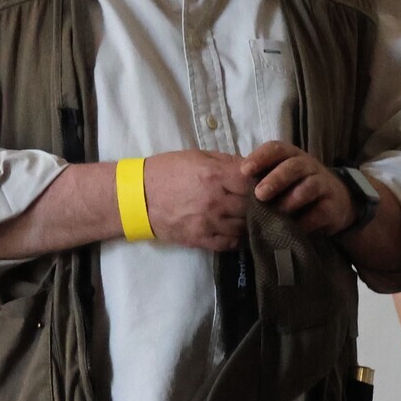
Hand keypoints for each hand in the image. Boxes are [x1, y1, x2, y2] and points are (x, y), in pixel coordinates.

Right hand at [141, 150, 257, 250]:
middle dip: (259, 203)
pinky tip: (238, 230)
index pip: (253, 181)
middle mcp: (215, 201)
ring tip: (250, 215)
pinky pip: (230, 243)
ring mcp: (208, 222)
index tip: (263, 182)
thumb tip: (251, 167)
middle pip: (253, 205)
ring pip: (245, 226)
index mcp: (215, 176)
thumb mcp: (197, 156)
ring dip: (250, 221)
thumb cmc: (166, 171)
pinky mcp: (200, 239)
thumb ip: (226, 162)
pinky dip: (238, 238)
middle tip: (261, 201)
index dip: (262, 182)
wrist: (137, 197)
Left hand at [242, 141, 354, 236]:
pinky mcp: (332, 206)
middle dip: (276, 179)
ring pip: (308, 187)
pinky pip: (319, 212)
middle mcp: (308, 166)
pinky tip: (292, 229)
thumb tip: (229, 187)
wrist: (335, 202)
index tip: (244, 170)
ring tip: (276, 213)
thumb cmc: (296, 187)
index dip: (260, 157)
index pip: (275, 149)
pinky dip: (304, 222)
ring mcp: (322, 184)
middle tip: (259, 194)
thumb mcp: (279, 177)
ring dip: (290, 201)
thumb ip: (258, 179)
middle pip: (293, 166)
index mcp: (290, 156)